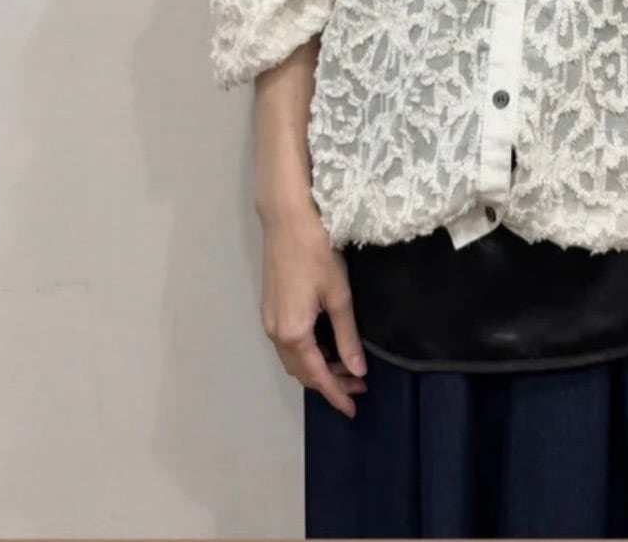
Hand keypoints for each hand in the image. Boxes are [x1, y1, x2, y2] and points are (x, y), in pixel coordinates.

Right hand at [259, 200, 367, 417]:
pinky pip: (287, 344)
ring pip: (293, 359)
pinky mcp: (270, 307)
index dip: (336, 394)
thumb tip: (357, 369)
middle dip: (329, 383)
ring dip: (317, 368)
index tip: (353, 408)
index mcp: (294, 333)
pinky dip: (307, 353)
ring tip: (346, 368)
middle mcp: (275, 332)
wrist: (287, 219)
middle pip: (302, 371)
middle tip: (358, 385)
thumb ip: (347, 337)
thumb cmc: (317, 252)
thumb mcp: (338, 296)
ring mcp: (269, 320)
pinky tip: (325, 346)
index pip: (317, 376)